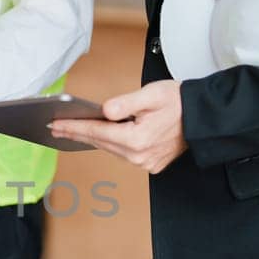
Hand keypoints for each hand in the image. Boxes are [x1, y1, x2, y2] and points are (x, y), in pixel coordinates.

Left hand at [50, 80, 187, 173]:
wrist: (203, 117)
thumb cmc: (179, 102)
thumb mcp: (151, 95)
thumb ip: (125, 104)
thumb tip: (104, 111)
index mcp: (138, 139)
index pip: (97, 131)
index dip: (74, 126)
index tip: (55, 124)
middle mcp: (140, 156)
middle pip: (100, 142)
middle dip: (77, 133)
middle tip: (56, 128)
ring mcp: (145, 163)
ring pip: (111, 149)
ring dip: (93, 139)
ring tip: (73, 130)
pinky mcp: (150, 164)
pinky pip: (122, 153)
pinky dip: (110, 144)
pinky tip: (100, 136)